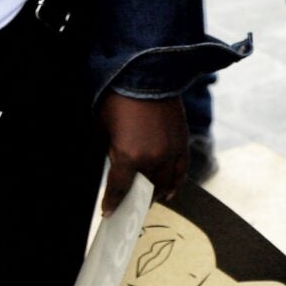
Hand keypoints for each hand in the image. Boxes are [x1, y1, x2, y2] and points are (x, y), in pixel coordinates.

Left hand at [100, 93, 187, 211]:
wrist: (146, 74)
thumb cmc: (118, 99)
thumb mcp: (104, 128)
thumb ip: (111, 151)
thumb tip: (116, 164)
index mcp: (128, 157)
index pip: (119, 189)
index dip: (113, 203)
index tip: (109, 211)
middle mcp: (151, 160)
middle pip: (143, 190)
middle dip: (134, 198)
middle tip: (128, 203)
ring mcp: (170, 153)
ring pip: (164, 184)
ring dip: (154, 193)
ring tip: (148, 198)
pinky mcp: (182, 144)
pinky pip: (180, 172)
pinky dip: (174, 184)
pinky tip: (168, 191)